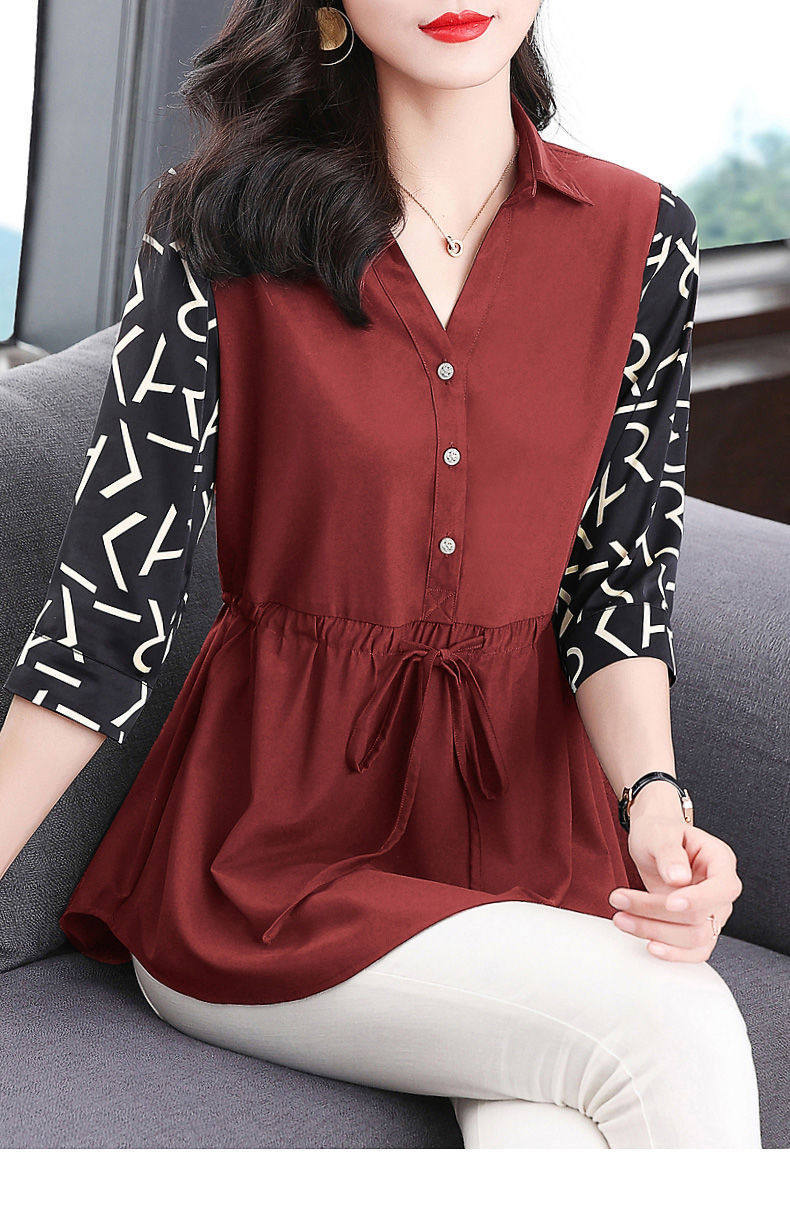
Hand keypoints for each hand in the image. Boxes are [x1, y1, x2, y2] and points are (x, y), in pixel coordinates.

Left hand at [608, 788, 742, 961]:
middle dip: (657, 914)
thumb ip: (670, 853)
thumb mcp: (659, 833)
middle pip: (702, 917)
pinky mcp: (698, 927)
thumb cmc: (659, 832)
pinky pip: (694, 951)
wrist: (654, 841)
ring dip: (655, 932)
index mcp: (721, 861)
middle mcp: (721, 890)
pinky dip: (672, 953)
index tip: (670, 903)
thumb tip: (679, 878)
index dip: (699, 900)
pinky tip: (648, 945)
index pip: (723, 888)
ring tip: (620, 918)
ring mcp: (712, 912)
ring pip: (695, 939)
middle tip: (619, 900)